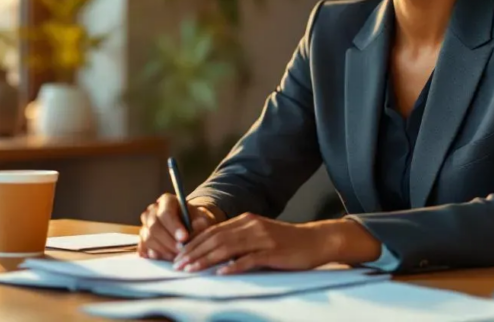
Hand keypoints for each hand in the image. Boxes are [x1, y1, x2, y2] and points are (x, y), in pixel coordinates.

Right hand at [138, 194, 219, 260]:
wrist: (190, 228)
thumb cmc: (196, 222)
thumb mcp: (203, 219)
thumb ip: (200, 223)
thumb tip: (195, 228)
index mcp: (166, 201)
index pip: (165, 213)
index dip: (173, 226)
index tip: (184, 238)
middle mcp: (152, 211)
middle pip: (154, 226)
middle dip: (168, 241)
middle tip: (181, 250)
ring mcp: (145, 225)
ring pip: (148, 238)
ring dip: (163, 249)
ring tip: (177, 256)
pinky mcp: (142, 239)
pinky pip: (144, 248)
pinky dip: (154, 254)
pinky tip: (166, 257)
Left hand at [173, 213, 344, 274]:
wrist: (316, 241)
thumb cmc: (285, 242)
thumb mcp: (259, 236)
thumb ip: (239, 241)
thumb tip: (214, 255)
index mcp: (245, 221)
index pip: (212, 232)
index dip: (193, 244)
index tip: (178, 256)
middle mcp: (251, 226)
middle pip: (215, 239)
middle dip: (194, 253)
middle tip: (178, 266)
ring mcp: (262, 238)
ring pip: (227, 248)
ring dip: (206, 260)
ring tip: (191, 270)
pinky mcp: (273, 252)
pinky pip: (249, 259)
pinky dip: (234, 266)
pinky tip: (221, 274)